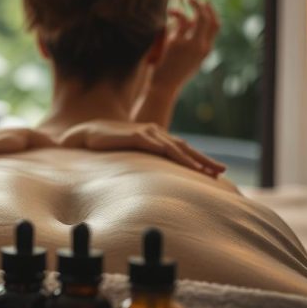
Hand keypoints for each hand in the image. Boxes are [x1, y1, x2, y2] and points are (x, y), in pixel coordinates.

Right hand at [60, 120, 225, 176]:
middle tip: (221, 171)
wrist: (85, 134)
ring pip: (174, 148)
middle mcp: (155, 132)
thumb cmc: (106, 146)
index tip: (214, 171)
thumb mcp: (130, 153)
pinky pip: (157, 146)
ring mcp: (146, 133)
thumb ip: (143, 159)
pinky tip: (183, 163)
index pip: (182, 149)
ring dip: (191, 160)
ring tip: (205, 171)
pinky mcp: (135, 135)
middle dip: (204, 159)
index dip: (198, 159)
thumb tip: (152, 175)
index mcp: (155, 137)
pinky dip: (172, 154)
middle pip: (184, 147)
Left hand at [152, 0, 219, 92]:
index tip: (206, 4)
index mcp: (206, 50)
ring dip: (195, 5)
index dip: (212, 13)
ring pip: (198, 18)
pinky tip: (170, 11)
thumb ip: (192, 42)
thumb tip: (191, 23)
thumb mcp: (188, 58)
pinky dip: (177, 13)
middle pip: (210, 20)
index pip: (215, 26)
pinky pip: (181, 21)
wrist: (164, 86)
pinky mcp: (176, 43)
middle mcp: (201, 46)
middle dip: (205, 6)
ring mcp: (190, 44)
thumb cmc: (174, 73)